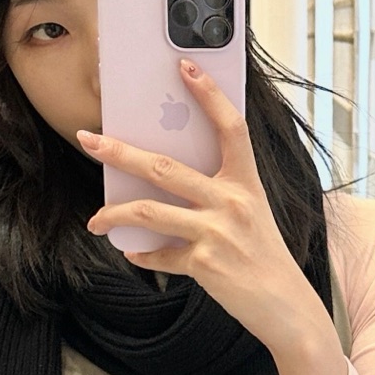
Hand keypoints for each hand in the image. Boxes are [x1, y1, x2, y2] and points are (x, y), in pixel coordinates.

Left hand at [80, 60, 344, 374]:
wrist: (286, 307)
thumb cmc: (265, 257)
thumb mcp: (250, 216)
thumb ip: (216, 195)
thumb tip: (163, 183)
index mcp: (247, 183)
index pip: (230, 127)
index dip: (209, 95)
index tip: (185, 67)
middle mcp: (233, 202)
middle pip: (165, 167)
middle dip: (120, 151)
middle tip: (88, 139)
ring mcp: (218, 232)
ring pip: (150, 210)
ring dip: (114, 213)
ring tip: (95, 219)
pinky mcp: (205, 263)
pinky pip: (161, 255)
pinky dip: (143, 256)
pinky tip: (132, 253)